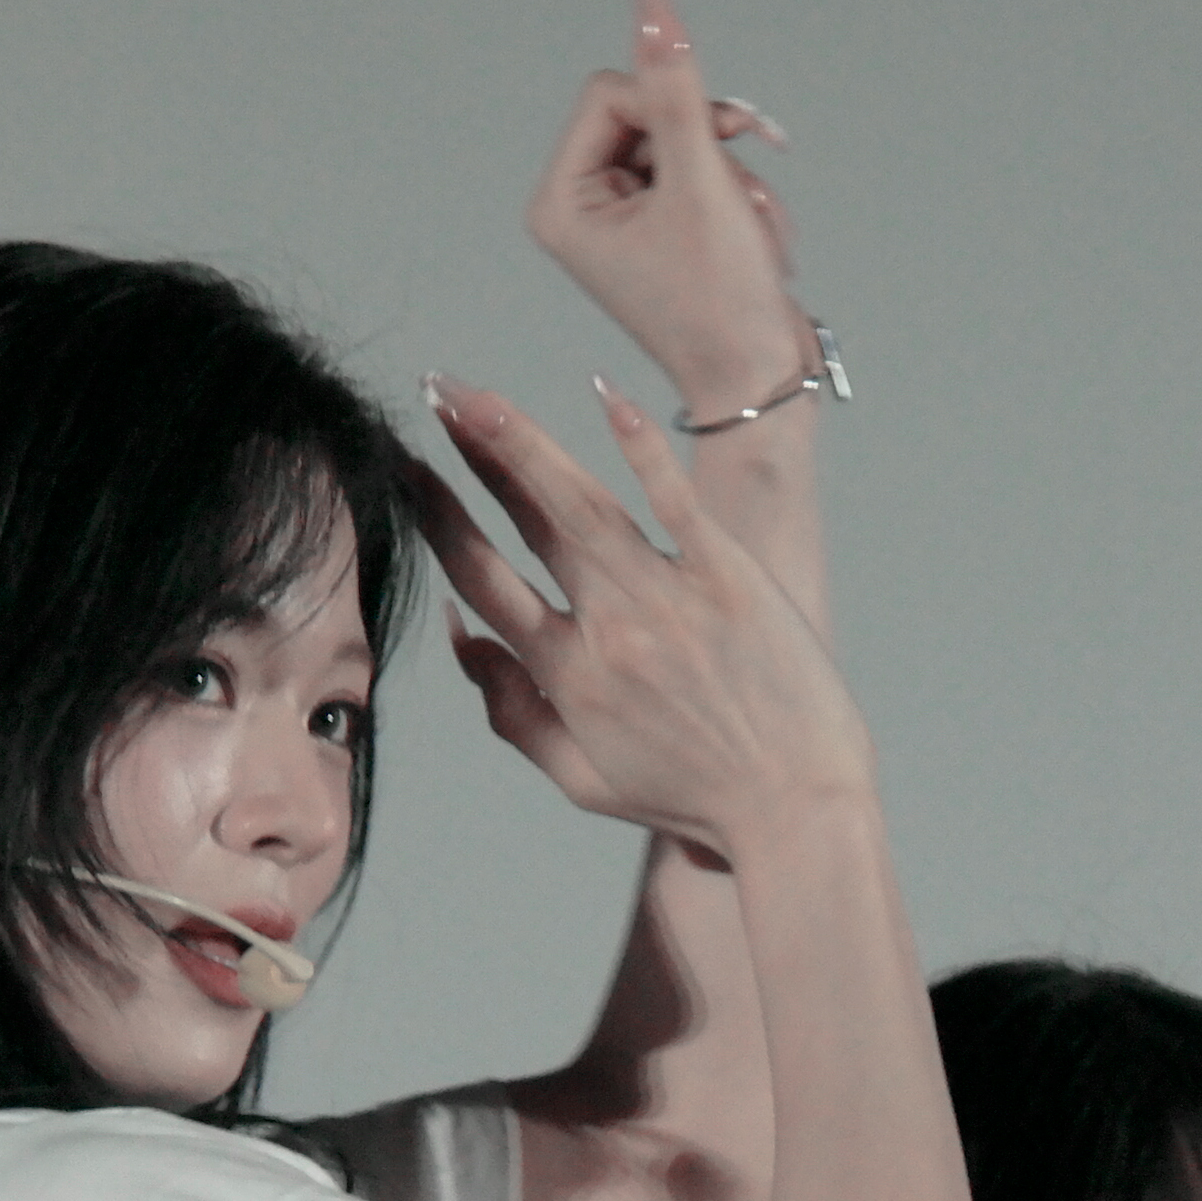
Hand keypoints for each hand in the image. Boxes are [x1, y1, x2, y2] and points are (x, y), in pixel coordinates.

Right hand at [413, 376, 872, 859]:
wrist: (794, 805)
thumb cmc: (689, 796)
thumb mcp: (580, 779)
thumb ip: (510, 710)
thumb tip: (461, 635)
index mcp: (566, 679)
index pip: (483, 583)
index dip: (439, 520)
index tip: (408, 472)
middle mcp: (609, 630)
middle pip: (527, 524)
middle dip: (473, 454)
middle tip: (436, 396)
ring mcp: (669, 598)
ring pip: (583, 503)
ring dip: (525, 442)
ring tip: (481, 396)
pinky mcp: (729, 577)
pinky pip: (675, 500)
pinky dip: (639, 447)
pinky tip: (604, 396)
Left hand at [526, 0, 806, 422]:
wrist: (755, 379)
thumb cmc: (719, 305)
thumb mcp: (700, 179)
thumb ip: (677, 86)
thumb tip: (651, 6)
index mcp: (559, 205)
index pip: (609, 93)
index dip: (669, 106)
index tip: (708, 149)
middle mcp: (577, 209)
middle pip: (645, 109)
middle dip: (705, 142)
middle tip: (738, 186)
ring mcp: (617, 217)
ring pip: (682, 136)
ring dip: (730, 172)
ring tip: (747, 226)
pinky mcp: (654, 224)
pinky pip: (698, 167)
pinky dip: (735, 193)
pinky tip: (752, 235)